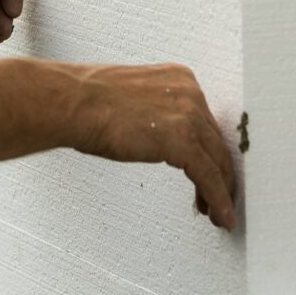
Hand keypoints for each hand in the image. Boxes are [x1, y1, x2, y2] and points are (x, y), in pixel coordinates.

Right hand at [72, 63, 236, 229]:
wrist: (74, 103)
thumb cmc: (89, 103)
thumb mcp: (137, 100)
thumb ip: (158, 113)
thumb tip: (162, 136)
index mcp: (180, 80)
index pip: (204, 123)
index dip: (210, 152)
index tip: (210, 172)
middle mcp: (190, 93)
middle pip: (214, 142)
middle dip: (218, 174)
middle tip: (217, 198)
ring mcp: (189, 115)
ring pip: (217, 160)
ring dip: (221, 191)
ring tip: (218, 213)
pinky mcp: (182, 140)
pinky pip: (209, 176)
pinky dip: (218, 198)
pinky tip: (219, 214)